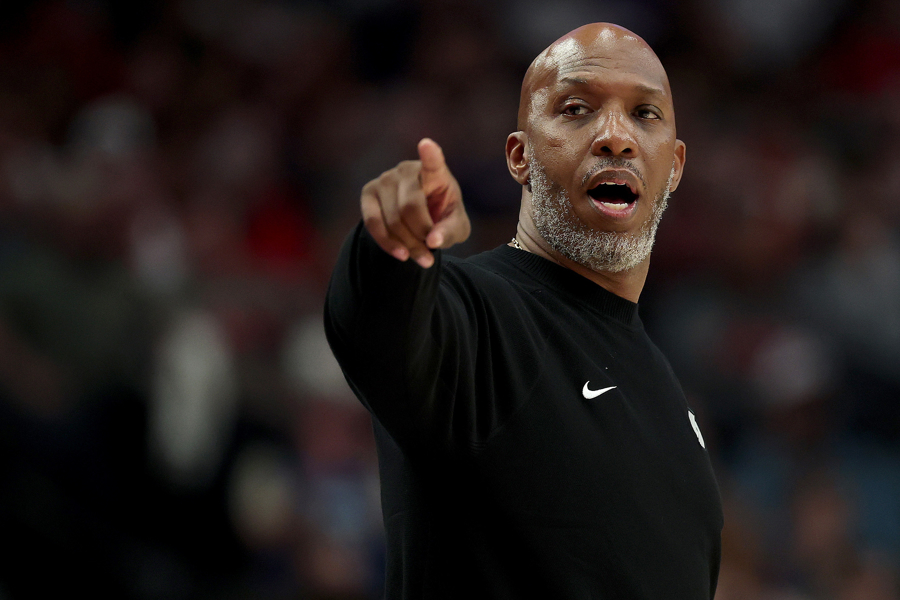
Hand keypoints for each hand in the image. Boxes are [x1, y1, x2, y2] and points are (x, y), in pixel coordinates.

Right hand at [361, 138, 469, 267]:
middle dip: (420, 236)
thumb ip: (449, 232)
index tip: (427, 145)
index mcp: (435, 173)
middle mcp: (407, 170)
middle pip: (410, 207)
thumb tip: (433, 242)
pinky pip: (373, 222)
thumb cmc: (441, 218)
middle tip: (430, 257)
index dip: (430, 155)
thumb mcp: (456, 227)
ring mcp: (385, 179)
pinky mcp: (368, 192)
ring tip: (421, 258)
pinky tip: (401, 254)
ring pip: (392, 219)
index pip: (433, 162)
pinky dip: (387, 242)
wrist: (416, 221)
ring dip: (407, 244)